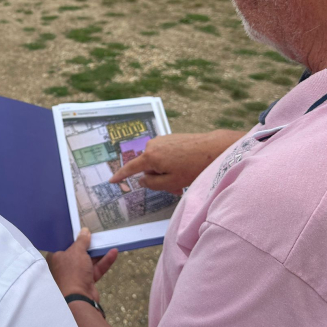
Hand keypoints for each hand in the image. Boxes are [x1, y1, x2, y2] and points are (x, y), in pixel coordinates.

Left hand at [46, 228, 117, 300]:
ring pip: (88, 261)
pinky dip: (104, 262)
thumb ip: (82, 240)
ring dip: (98, 253)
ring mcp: (76, 275)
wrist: (79, 299)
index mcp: (56, 258)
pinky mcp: (86, 282)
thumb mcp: (77, 251)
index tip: (81, 230)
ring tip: (108, 241)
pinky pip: (95, 269)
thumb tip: (85, 231)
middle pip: (78, 252)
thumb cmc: (72, 272)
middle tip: (96, 234)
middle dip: (88, 245)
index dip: (72, 237)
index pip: (63, 245)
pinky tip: (113, 253)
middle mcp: (64, 266)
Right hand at [109, 130, 244, 193]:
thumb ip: (152, 184)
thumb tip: (142, 180)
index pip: (130, 168)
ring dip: (166, 172)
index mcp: (150, 157)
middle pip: (148, 167)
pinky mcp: (171, 138)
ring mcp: (162, 140)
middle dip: (158, 178)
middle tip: (175, 188)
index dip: (121, 176)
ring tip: (183, 179)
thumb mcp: (171, 182)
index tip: (112, 180)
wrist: (214, 148)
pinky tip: (185, 168)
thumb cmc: (193, 167)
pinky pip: (164, 154)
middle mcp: (153, 145)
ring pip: (157, 162)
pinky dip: (171, 163)